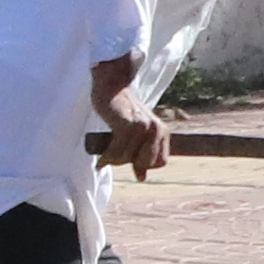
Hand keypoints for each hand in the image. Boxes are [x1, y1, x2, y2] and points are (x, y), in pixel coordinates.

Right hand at [91, 59, 169, 178]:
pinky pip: (116, 150)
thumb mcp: (136, 131)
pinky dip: (106, 157)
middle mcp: (156, 130)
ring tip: (104, 156)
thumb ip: (141, 151)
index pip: (160, 162)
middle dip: (126, 163)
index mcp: (162, 132)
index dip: (144, 165)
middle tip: (112, 157)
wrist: (112, 85)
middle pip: (143, 162)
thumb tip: (141, 178)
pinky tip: (100, 160)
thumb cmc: (122, 109)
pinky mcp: (127, 124)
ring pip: (127, 158)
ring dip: (112, 160)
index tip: (128, 162)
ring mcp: (142, 127)